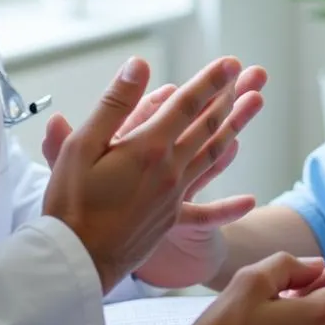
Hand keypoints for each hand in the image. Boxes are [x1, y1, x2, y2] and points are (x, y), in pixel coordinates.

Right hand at [41, 55, 262, 293]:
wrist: (75, 262)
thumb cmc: (71, 203)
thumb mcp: (82, 145)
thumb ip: (115, 103)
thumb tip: (139, 64)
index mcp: (148, 148)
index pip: (186, 104)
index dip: (209, 81)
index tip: (230, 62)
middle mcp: (169, 170)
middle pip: (207, 126)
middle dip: (229, 97)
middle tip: (250, 75)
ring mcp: (174, 195)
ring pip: (211, 154)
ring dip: (234, 127)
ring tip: (253, 107)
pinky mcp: (171, 217)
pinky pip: (207, 205)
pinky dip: (229, 204)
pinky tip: (248, 201)